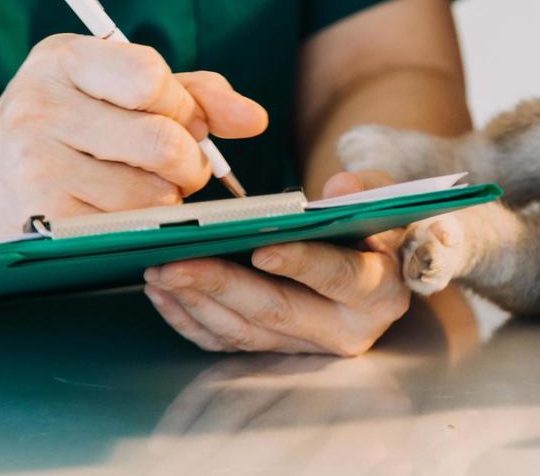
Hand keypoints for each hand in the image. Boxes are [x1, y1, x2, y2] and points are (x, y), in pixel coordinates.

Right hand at [0, 33, 267, 234]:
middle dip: (189, 161)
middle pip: (164, 142)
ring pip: (154, 193)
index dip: (183, 106)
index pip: (151, 77)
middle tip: (176, 164)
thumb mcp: (116, 89)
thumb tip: (255, 120)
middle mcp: (41, 107)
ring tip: (135, 186)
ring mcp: (36, 167)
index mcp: (62, 58)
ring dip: (165, 198)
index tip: (178, 119)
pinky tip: (114, 210)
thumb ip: (195, 93)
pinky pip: (130, 229)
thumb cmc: (66, 125)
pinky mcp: (43, 220)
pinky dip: (140, 225)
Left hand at [144, 170, 411, 355]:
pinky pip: (225, 343)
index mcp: (379, 292)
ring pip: (243, 332)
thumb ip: (366, 189)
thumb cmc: (372, 225)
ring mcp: (306, 347)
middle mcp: (346, 330)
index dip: (301, 263)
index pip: (340, 277)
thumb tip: (339, 187)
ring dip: (196, 302)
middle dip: (221, 285)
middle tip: (174, 262)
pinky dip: (190, 319)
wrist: (371, 263)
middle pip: (277, 311)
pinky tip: (163, 292)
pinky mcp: (275, 351)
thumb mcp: (380, 200)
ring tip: (159, 270)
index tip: (261, 249)